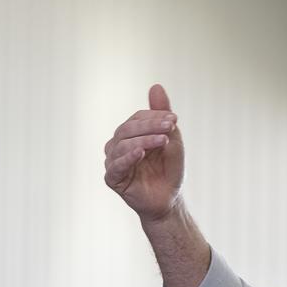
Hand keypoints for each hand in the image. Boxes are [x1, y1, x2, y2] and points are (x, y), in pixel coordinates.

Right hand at [103, 84, 184, 221]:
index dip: (154, 116)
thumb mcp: (171, 140)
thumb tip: (156, 86)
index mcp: (130, 134)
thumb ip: (162, 115)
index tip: (174, 119)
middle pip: (128, 129)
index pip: (137, 118)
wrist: (168, 200)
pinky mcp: (112, 178)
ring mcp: (113, 161)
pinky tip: (141, 153)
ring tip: (163, 141)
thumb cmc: (168, 170)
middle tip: (170, 126)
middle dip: (150, 126)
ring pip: (122, 145)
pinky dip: (128, 157)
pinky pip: (116, 165)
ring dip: (144, 140)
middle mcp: (118, 145)